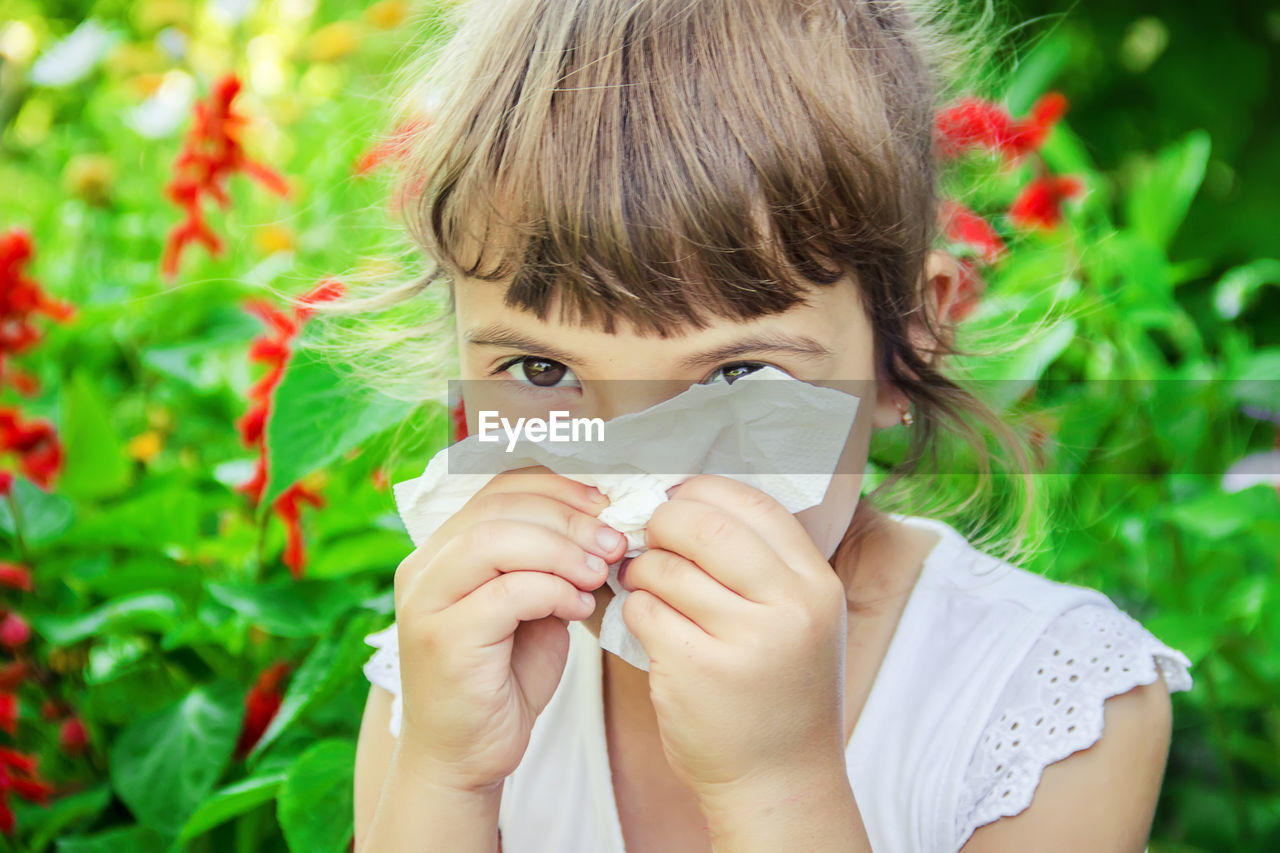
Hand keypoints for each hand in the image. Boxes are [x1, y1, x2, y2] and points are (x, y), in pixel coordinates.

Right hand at [392, 466, 628, 792]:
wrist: (465, 757)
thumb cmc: (503, 680)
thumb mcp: (531, 607)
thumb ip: (549, 564)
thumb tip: (601, 524)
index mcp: (441, 551)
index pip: (496, 488)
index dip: (555, 488)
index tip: (604, 503)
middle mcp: (423, 569)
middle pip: (497, 507)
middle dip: (567, 518)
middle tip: (612, 541)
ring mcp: (426, 603)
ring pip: (496, 541)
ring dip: (561, 550)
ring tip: (599, 572)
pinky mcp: (443, 641)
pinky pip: (507, 593)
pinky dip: (554, 591)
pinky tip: (580, 608)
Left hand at [617, 474, 850, 803]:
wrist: (780, 780)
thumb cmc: (779, 689)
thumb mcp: (799, 618)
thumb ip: (760, 562)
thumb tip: (687, 499)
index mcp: (816, 585)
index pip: (753, 504)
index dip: (703, 492)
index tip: (678, 500)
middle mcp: (789, 609)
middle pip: (703, 526)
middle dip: (663, 523)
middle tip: (649, 537)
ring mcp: (742, 642)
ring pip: (665, 568)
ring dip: (642, 570)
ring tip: (648, 585)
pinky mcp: (695, 672)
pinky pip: (643, 611)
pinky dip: (635, 610)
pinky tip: (649, 625)